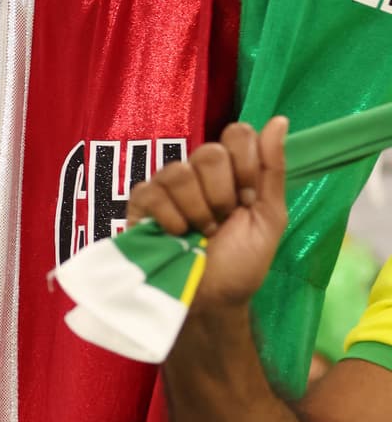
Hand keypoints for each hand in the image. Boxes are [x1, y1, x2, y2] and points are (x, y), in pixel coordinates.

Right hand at [126, 117, 288, 308]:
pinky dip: (170, 217)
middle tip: (222, 222)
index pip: (237, 134)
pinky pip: (152, 191)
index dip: (245, 166)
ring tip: (200, 233)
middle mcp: (198, 171)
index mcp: (231, 170)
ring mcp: (167, 186)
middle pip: (210, 153)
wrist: (213, 302)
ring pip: (180, 172)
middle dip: (222, 196)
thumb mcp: (270, 217)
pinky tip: (176, 234)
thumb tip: (280, 120)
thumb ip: (272, 169)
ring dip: (197, 211)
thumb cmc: (242, 263)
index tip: (249, 199)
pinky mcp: (141, 204)